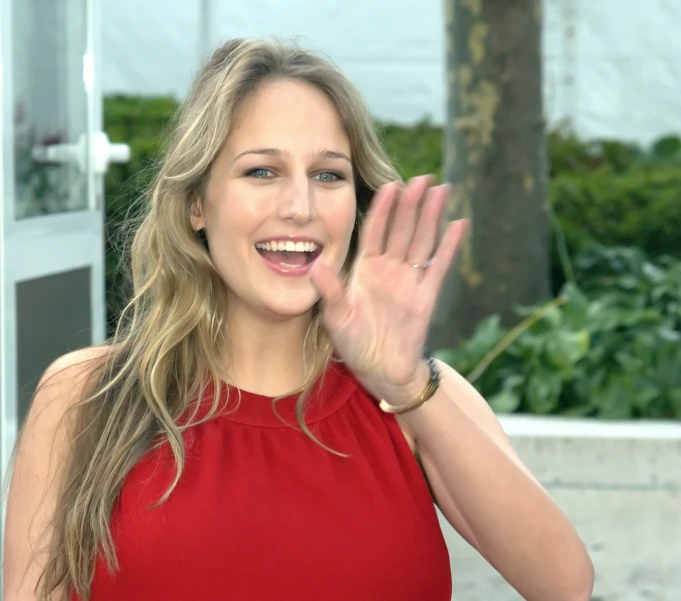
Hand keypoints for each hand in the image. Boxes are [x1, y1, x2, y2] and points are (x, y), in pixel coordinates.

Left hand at [309, 175, 467, 406]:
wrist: (380, 369)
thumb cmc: (354, 343)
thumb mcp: (336, 316)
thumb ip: (329, 291)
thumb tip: (315, 267)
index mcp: (366, 269)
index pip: (376, 230)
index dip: (383, 208)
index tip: (391, 185)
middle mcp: (390, 269)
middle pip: (403, 229)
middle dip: (412, 203)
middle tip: (422, 178)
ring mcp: (410, 280)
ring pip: (422, 241)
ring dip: (431, 216)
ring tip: (441, 190)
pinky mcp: (426, 296)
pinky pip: (439, 266)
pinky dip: (449, 246)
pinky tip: (459, 225)